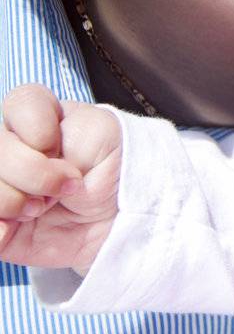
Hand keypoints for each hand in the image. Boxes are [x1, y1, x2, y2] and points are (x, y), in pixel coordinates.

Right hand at [0, 85, 121, 272]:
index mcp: (39, 119)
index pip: (19, 103)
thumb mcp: (102, 136)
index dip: (37, 129)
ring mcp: (2, 185)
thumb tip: (25, 168)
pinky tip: (13, 230)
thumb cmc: (114, 171)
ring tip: (39, 210)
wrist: (122, 220)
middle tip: (60, 188)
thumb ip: (65, 132)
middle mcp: (12, 150)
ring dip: (12, 202)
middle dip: (31, 173)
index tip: (58, 148)